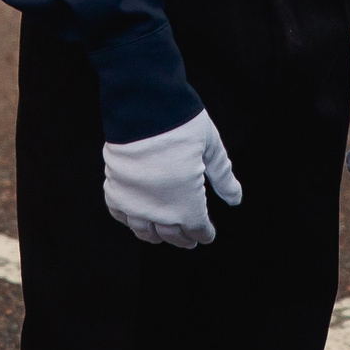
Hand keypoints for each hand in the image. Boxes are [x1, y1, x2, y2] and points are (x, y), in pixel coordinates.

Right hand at [102, 109, 241, 248]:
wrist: (143, 109)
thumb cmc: (182, 126)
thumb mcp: (212, 148)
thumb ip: (223, 177)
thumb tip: (235, 198)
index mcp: (187, 204)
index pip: (198, 229)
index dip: (204, 234)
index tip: (207, 234)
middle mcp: (159, 211)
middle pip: (172, 235)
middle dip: (183, 238)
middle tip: (188, 240)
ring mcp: (134, 203)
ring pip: (144, 231)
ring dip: (155, 236)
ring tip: (161, 236)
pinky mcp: (114, 189)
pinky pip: (120, 214)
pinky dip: (129, 220)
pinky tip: (135, 218)